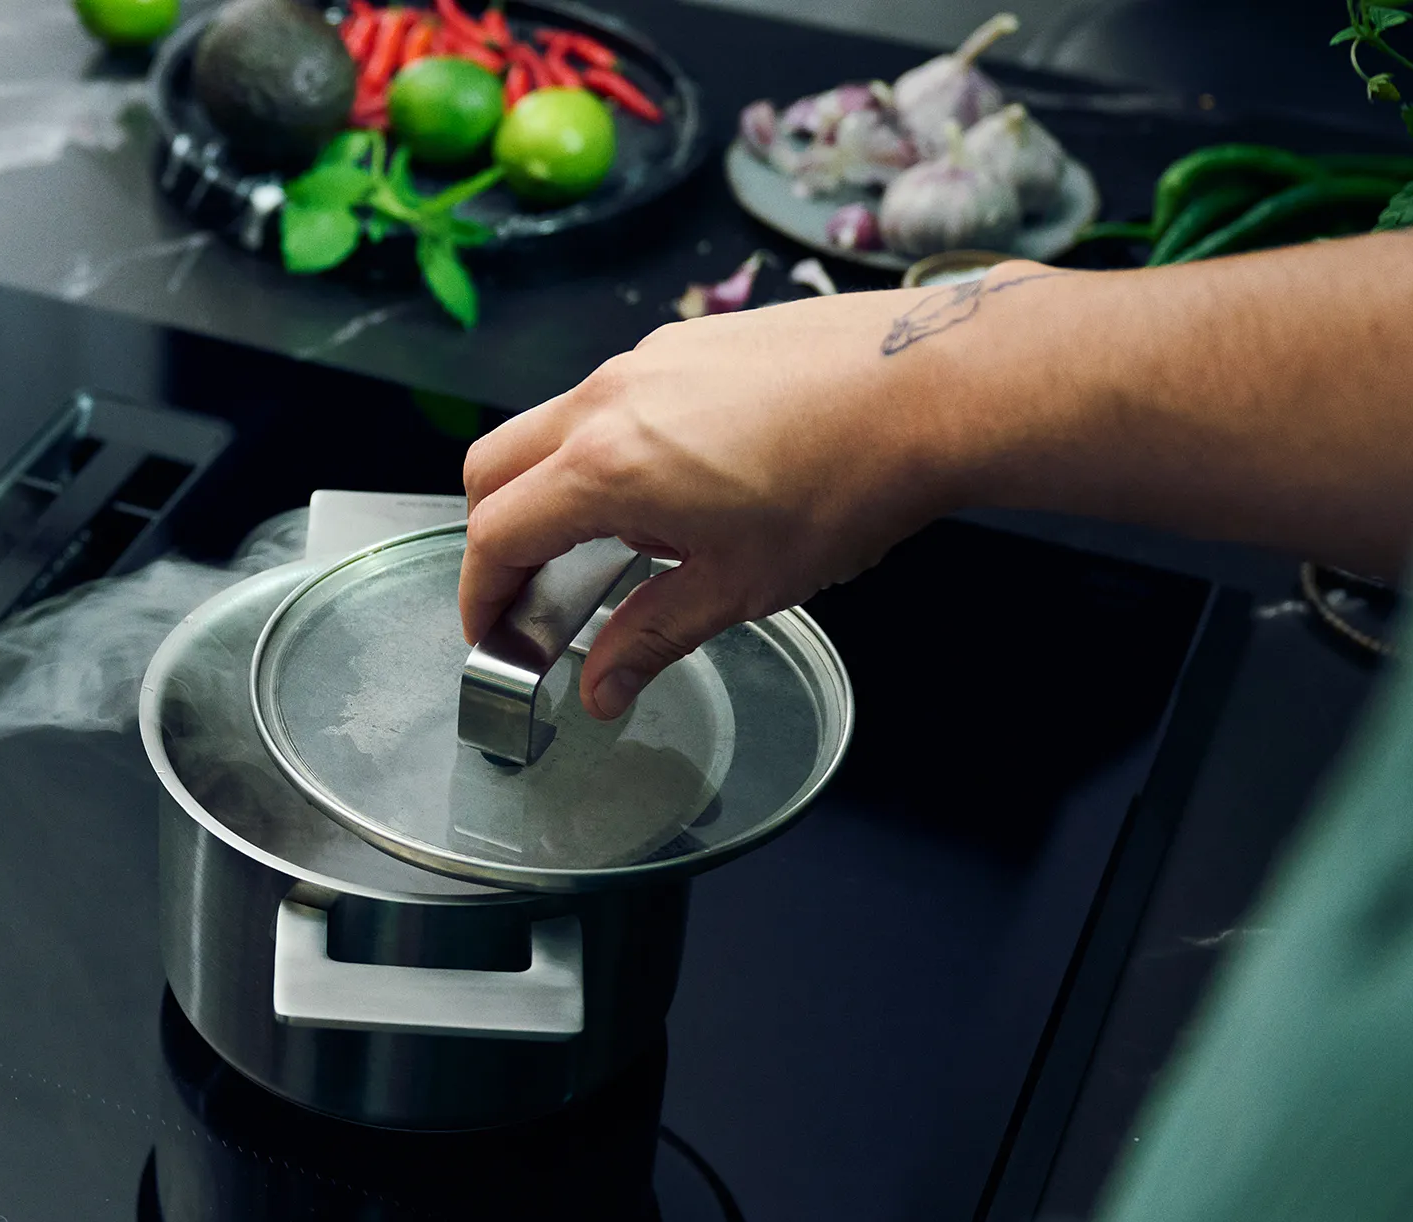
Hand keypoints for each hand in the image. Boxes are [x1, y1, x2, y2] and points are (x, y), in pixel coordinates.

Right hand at [461, 267, 1044, 718]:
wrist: (931, 385)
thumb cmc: (846, 485)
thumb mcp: (740, 587)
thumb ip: (651, 637)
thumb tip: (601, 689)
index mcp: (604, 468)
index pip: (495, 533)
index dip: (481, 594)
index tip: (492, 633)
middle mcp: (606, 400)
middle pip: (494, 467)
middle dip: (494, 535)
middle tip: (527, 592)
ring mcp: (646, 360)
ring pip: (551, 425)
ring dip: (554, 489)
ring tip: (623, 546)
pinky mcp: (688, 340)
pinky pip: (612, 397)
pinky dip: (606, 447)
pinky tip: (680, 488)